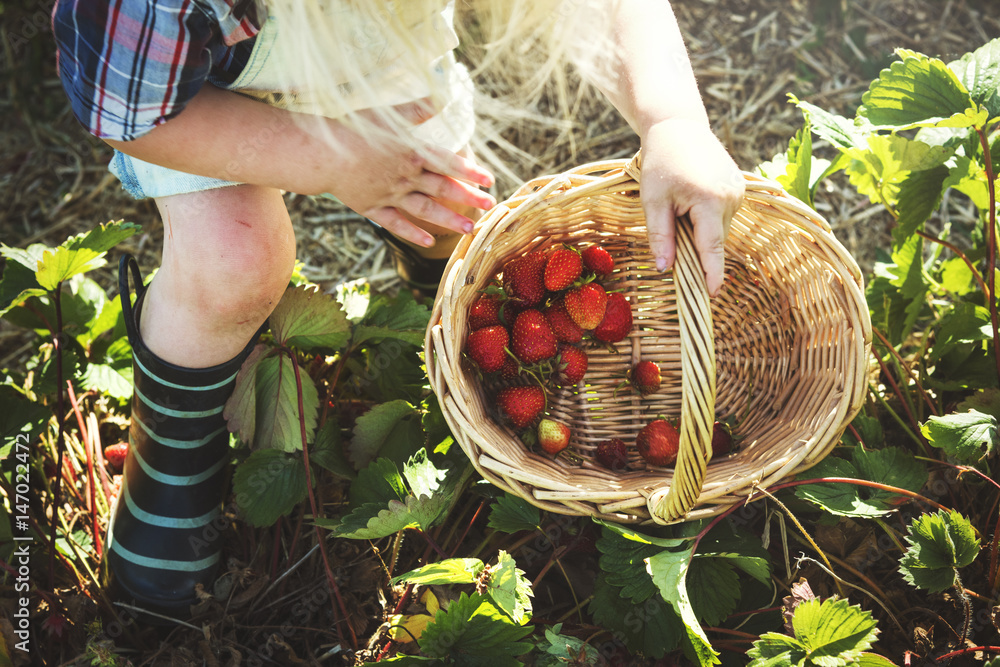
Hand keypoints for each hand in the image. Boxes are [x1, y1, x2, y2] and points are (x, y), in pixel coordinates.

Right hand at [325, 101, 495, 246]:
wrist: (319, 153)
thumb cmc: (351, 128)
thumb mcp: (386, 114)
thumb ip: (416, 109)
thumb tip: (442, 97)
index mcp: (411, 153)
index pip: (448, 163)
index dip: (470, 172)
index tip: (489, 179)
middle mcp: (405, 177)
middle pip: (442, 188)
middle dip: (468, 198)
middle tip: (489, 205)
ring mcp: (389, 195)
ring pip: (425, 210)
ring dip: (449, 220)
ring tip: (468, 229)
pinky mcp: (372, 208)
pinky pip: (397, 224)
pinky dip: (413, 233)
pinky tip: (430, 241)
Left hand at [639, 118, 743, 295]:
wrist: (678, 126)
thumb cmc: (661, 162)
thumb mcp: (653, 201)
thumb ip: (661, 236)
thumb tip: (665, 269)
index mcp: (710, 201)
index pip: (712, 247)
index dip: (711, 273)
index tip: (712, 295)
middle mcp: (731, 197)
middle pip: (713, 239)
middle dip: (695, 243)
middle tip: (672, 220)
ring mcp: (739, 191)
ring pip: (718, 228)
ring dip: (700, 227)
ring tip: (681, 200)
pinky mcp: (739, 187)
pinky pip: (722, 215)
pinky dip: (707, 216)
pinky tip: (693, 195)